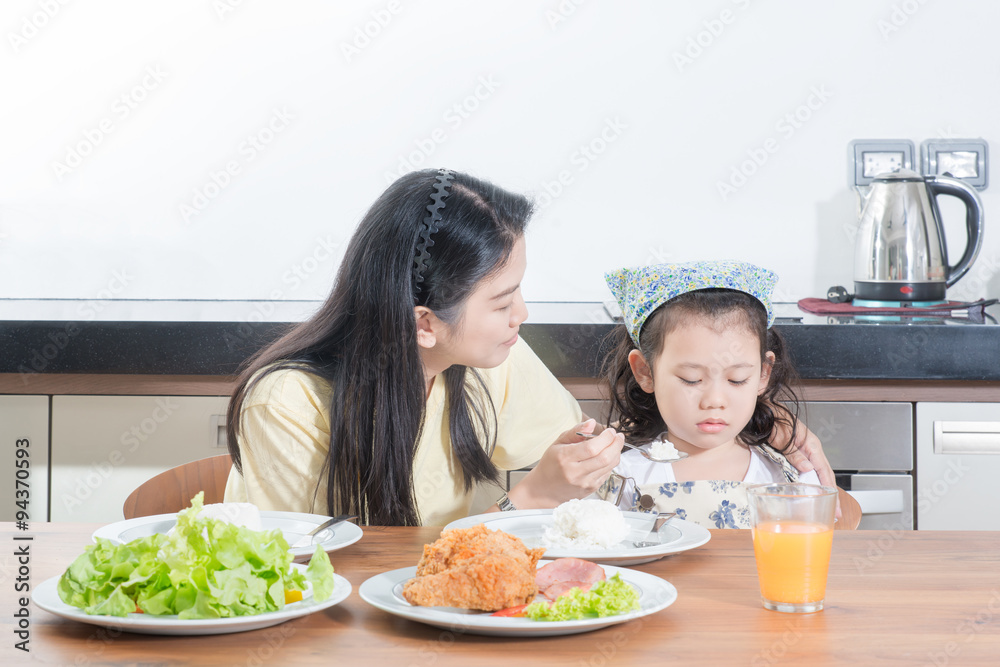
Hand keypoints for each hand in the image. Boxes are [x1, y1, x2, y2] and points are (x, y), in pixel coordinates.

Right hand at [504, 419, 623, 508]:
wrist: (544, 490)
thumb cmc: (551, 464)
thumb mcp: (558, 443)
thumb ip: (576, 431)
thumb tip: (591, 423)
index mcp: (565, 458)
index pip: (592, 447)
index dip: (606, 438)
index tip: (610, 431)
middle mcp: (575, 472)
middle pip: (605, 458)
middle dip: (616, 444)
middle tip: (618, 436)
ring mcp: (584, 483)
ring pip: (609, 466)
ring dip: (616, 453)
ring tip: (614, 444)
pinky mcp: (591, 489)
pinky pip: (607, 473)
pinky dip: (610, 463)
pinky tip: (606, 456)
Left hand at [779, 422, 841, 518]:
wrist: (760, 410)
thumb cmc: (770, 418)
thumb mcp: (781, 436)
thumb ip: (793, 452)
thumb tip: (807, 468)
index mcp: (810, 443)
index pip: (824, 470)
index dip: (830, 489)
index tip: (835, 505)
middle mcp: (810, 448)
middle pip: (824, 473)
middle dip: (830, 493)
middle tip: (835, 513)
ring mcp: (804, 450)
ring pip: (817, 473)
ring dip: (821, 489)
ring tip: (826, 505)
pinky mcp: (796, 453)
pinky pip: (807, 470)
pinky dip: (811, 481)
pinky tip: (811, 490)